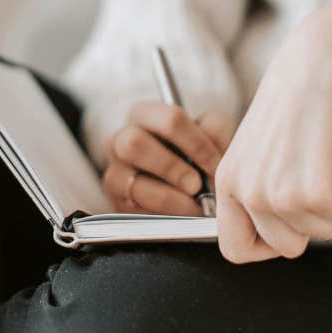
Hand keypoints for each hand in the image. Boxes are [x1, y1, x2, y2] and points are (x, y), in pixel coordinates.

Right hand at [103, 101, 236, 214]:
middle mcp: (121, 140)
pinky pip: (135, 212)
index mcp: (144, 115)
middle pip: (134, 143)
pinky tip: (180, 218)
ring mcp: (115, 173)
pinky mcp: (117, 204)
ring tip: (194, 207)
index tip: (216, 165)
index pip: (169, 119)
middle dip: (171, 167)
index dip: (197, 144)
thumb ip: (215, 129)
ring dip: (170, 199)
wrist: (189, 188)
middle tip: (196, 185)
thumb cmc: (197, 154)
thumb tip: (211, 146)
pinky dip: (163, 217)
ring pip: (134, 184)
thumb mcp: (211, 134)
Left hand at [213, 9, 331, 264]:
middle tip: (311, 175)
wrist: (322, 64)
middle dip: (308, 221)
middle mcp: (248, 191)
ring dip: (331, 201)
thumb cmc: (296, 103)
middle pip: (286, 247)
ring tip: (322, 156)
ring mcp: (281, 195)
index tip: (286, 227)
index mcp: (227, 180)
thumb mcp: (257, 149)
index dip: (265, 246)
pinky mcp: (318, 192)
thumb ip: (257, 189)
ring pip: (321, 232)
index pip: (234, 248)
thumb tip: (275, 235)